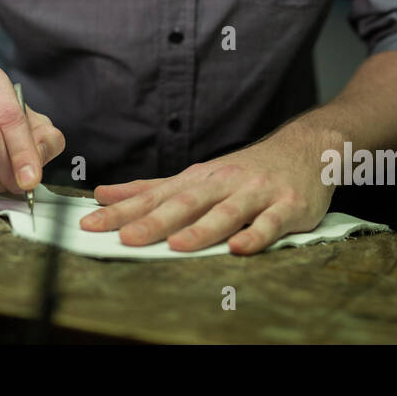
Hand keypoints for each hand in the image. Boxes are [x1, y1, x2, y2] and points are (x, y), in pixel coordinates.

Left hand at [78, 130, 335, 253]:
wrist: (306, 147)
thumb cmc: (244, 170)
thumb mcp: (196, 175)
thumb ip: (151, 188)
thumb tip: (103, 195)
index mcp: (196, 180)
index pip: (152, 197)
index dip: (121, 211)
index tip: (90, 224)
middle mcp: (222, 184)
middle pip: (183, 204)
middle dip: (153, 221)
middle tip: (124, 237)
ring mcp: (255, 194)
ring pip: (225, 213)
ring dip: (201, 229)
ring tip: (177, 245)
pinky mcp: (286, 206)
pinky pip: (270, 223)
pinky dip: (256, 236)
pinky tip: (240, 248)